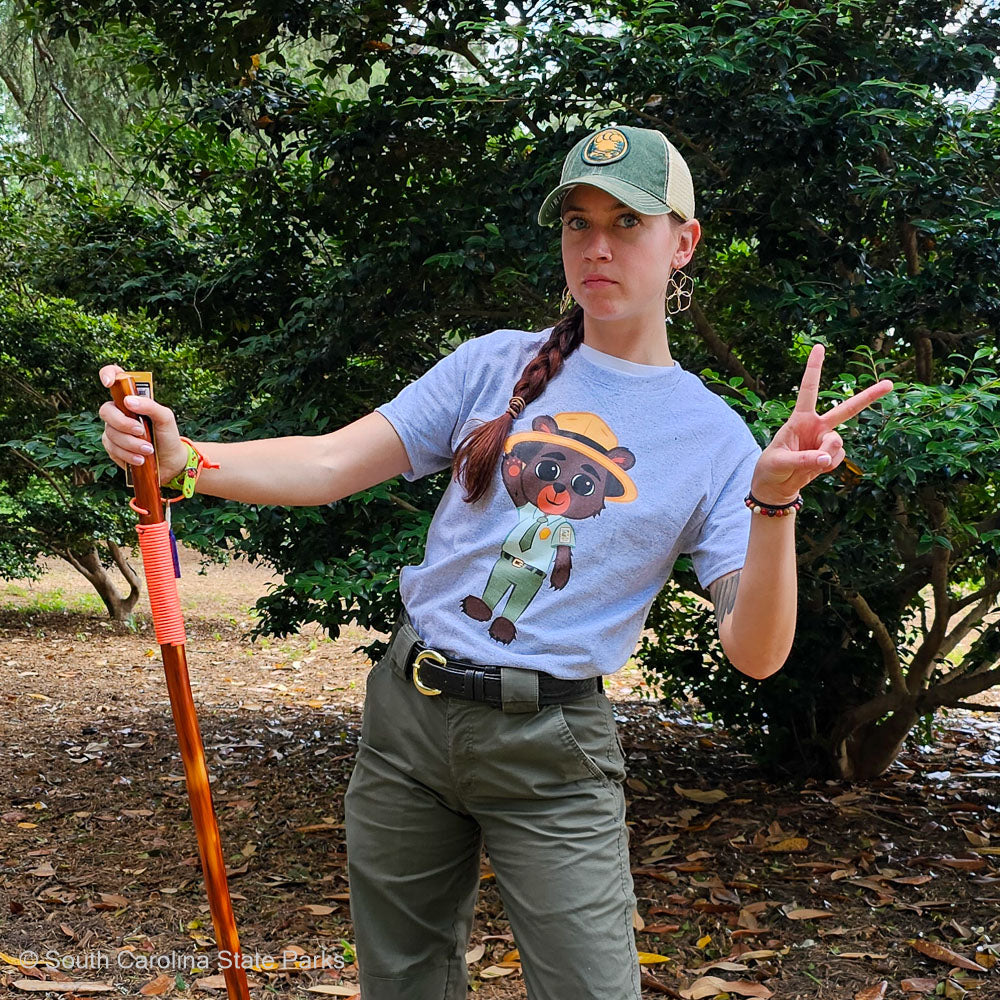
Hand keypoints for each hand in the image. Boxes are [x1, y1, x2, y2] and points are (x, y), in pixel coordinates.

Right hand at [98, 364, 188, 483]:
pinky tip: (140, 459)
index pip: (115, 377)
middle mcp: (119, 411)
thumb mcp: (166, 418)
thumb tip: (128, 401)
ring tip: (148, 450)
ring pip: (110, 433)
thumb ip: (150, 406)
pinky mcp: (112, 446)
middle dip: (124, 424)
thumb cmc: (168, 435)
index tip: (109, 383)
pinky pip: (112, 448)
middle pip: (106, 411)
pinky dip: (128, 454)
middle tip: (141, 431)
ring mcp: (114, 429)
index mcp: (132, 399)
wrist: (170, 462)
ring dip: (131, 444)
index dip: (108, 374)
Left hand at [751, 344, 893, 504]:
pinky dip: (829, 465)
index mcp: (799, 418)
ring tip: (810, 463)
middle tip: (889, 383)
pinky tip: (816, 468)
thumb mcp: (780, 462)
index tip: (819, 346)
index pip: (808, 390)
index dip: (814, 368)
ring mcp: (825, 440)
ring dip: (827, 454)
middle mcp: (817, 426)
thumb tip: (827, 458)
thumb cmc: (771, 468)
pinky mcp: (830, 455)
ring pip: (837, 442)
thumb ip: (804, 459)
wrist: (776, 487)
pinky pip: (838, 458)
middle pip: (846, 409)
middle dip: (869, 396)